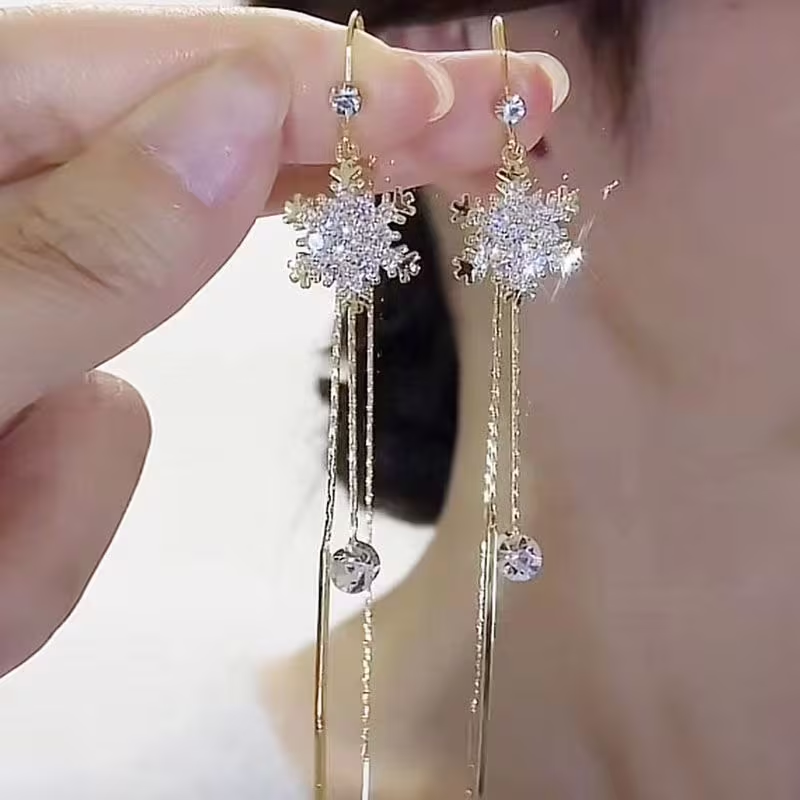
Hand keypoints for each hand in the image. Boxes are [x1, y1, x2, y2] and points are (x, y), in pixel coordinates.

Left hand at [0, 8, 559, 677]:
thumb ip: (82, 243)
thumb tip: (248, 117)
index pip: (188, 72)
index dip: (350, 87)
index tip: (487, 105)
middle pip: (196, 173)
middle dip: (341, 171)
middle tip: (495, 135)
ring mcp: (2, 324)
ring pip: (123, 398)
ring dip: (50, 503)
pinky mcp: (12, 409)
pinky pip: (83, 473)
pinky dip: (31, 545)